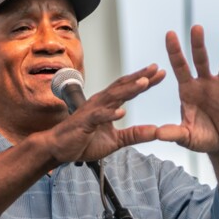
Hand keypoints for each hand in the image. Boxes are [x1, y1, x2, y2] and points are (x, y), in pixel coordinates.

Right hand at [45, 64, 165, 162]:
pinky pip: (98, 116)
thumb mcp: (116, 141)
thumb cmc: (82, 141)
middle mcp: (100, 103)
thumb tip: (156, 131)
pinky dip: (110, 114)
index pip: (128, 89)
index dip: (144, 81)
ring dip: (128, 89)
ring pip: (113, 97)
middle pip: (122, 86)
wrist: (59, 149)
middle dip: (139, 77)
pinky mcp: (84, 122)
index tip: (159, 73)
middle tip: (156, 69)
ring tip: (144, 83)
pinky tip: (122, 112)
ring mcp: (91, 111)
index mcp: (107, 105)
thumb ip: (134, 135)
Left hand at [156, 25, 218, 154]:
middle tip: (195, 27)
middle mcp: (204, 84)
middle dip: (198, 45)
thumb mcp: (186, 137)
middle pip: (200, 60)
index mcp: (188, 90)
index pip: (180, 67)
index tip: (170, 33)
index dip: (174, 51)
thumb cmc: (201, 137)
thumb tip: (158, 134)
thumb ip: (174, 133)